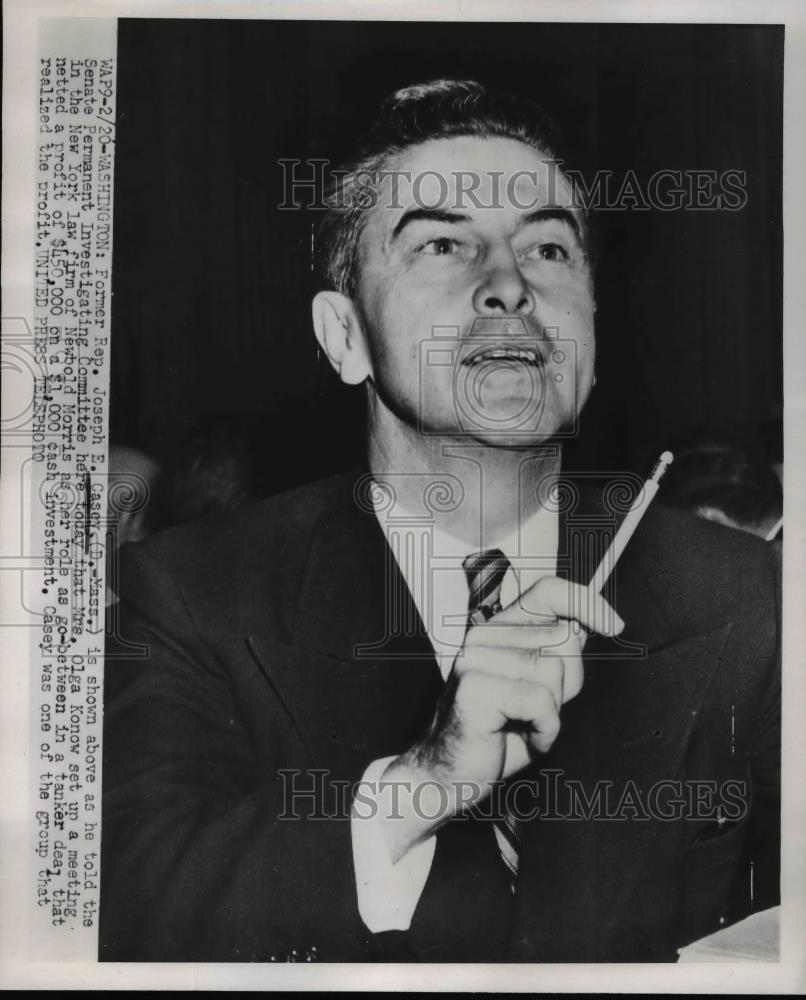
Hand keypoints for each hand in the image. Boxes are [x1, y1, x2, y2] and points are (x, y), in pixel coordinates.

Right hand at [379, 576, 623, 860]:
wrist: (449, 776)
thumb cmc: (497, 734)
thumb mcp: (538, 689)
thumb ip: (557, 655)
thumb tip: (585, 625)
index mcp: (499, 629)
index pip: (548, 591)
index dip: (586, 602)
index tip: (614, 625)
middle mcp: (484, 635)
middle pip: (563, 638)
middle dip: (568, 683)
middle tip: (538, 710)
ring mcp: (476, 658)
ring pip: (555, 671)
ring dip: (553, 711)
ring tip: (525, 724)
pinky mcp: (475, 687)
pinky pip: (541, 702)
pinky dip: (545, 730)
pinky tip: (522, 737)